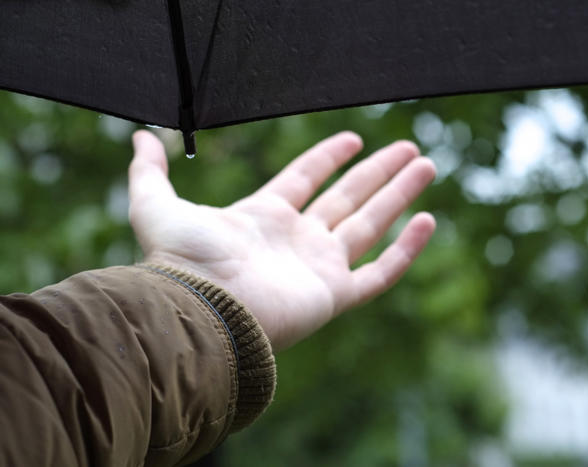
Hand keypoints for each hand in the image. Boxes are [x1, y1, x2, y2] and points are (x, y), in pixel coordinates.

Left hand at [128, 130, 435, 350]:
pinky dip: (405, 250)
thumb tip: (137, 135)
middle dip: (378, 173)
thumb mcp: (156, 205)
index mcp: (264, 218)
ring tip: (425, 165)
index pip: (305, 179)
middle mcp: (296, 241)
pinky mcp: (334, 296)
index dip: (328, 157)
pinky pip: (380, 272)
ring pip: (370, 225)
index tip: (354, 139)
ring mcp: (318, 268)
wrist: (201, 312)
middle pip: (348, 198)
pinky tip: (427, 220)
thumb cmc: (180, 262)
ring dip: (399, 195)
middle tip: (409, 148)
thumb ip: (149, 171)